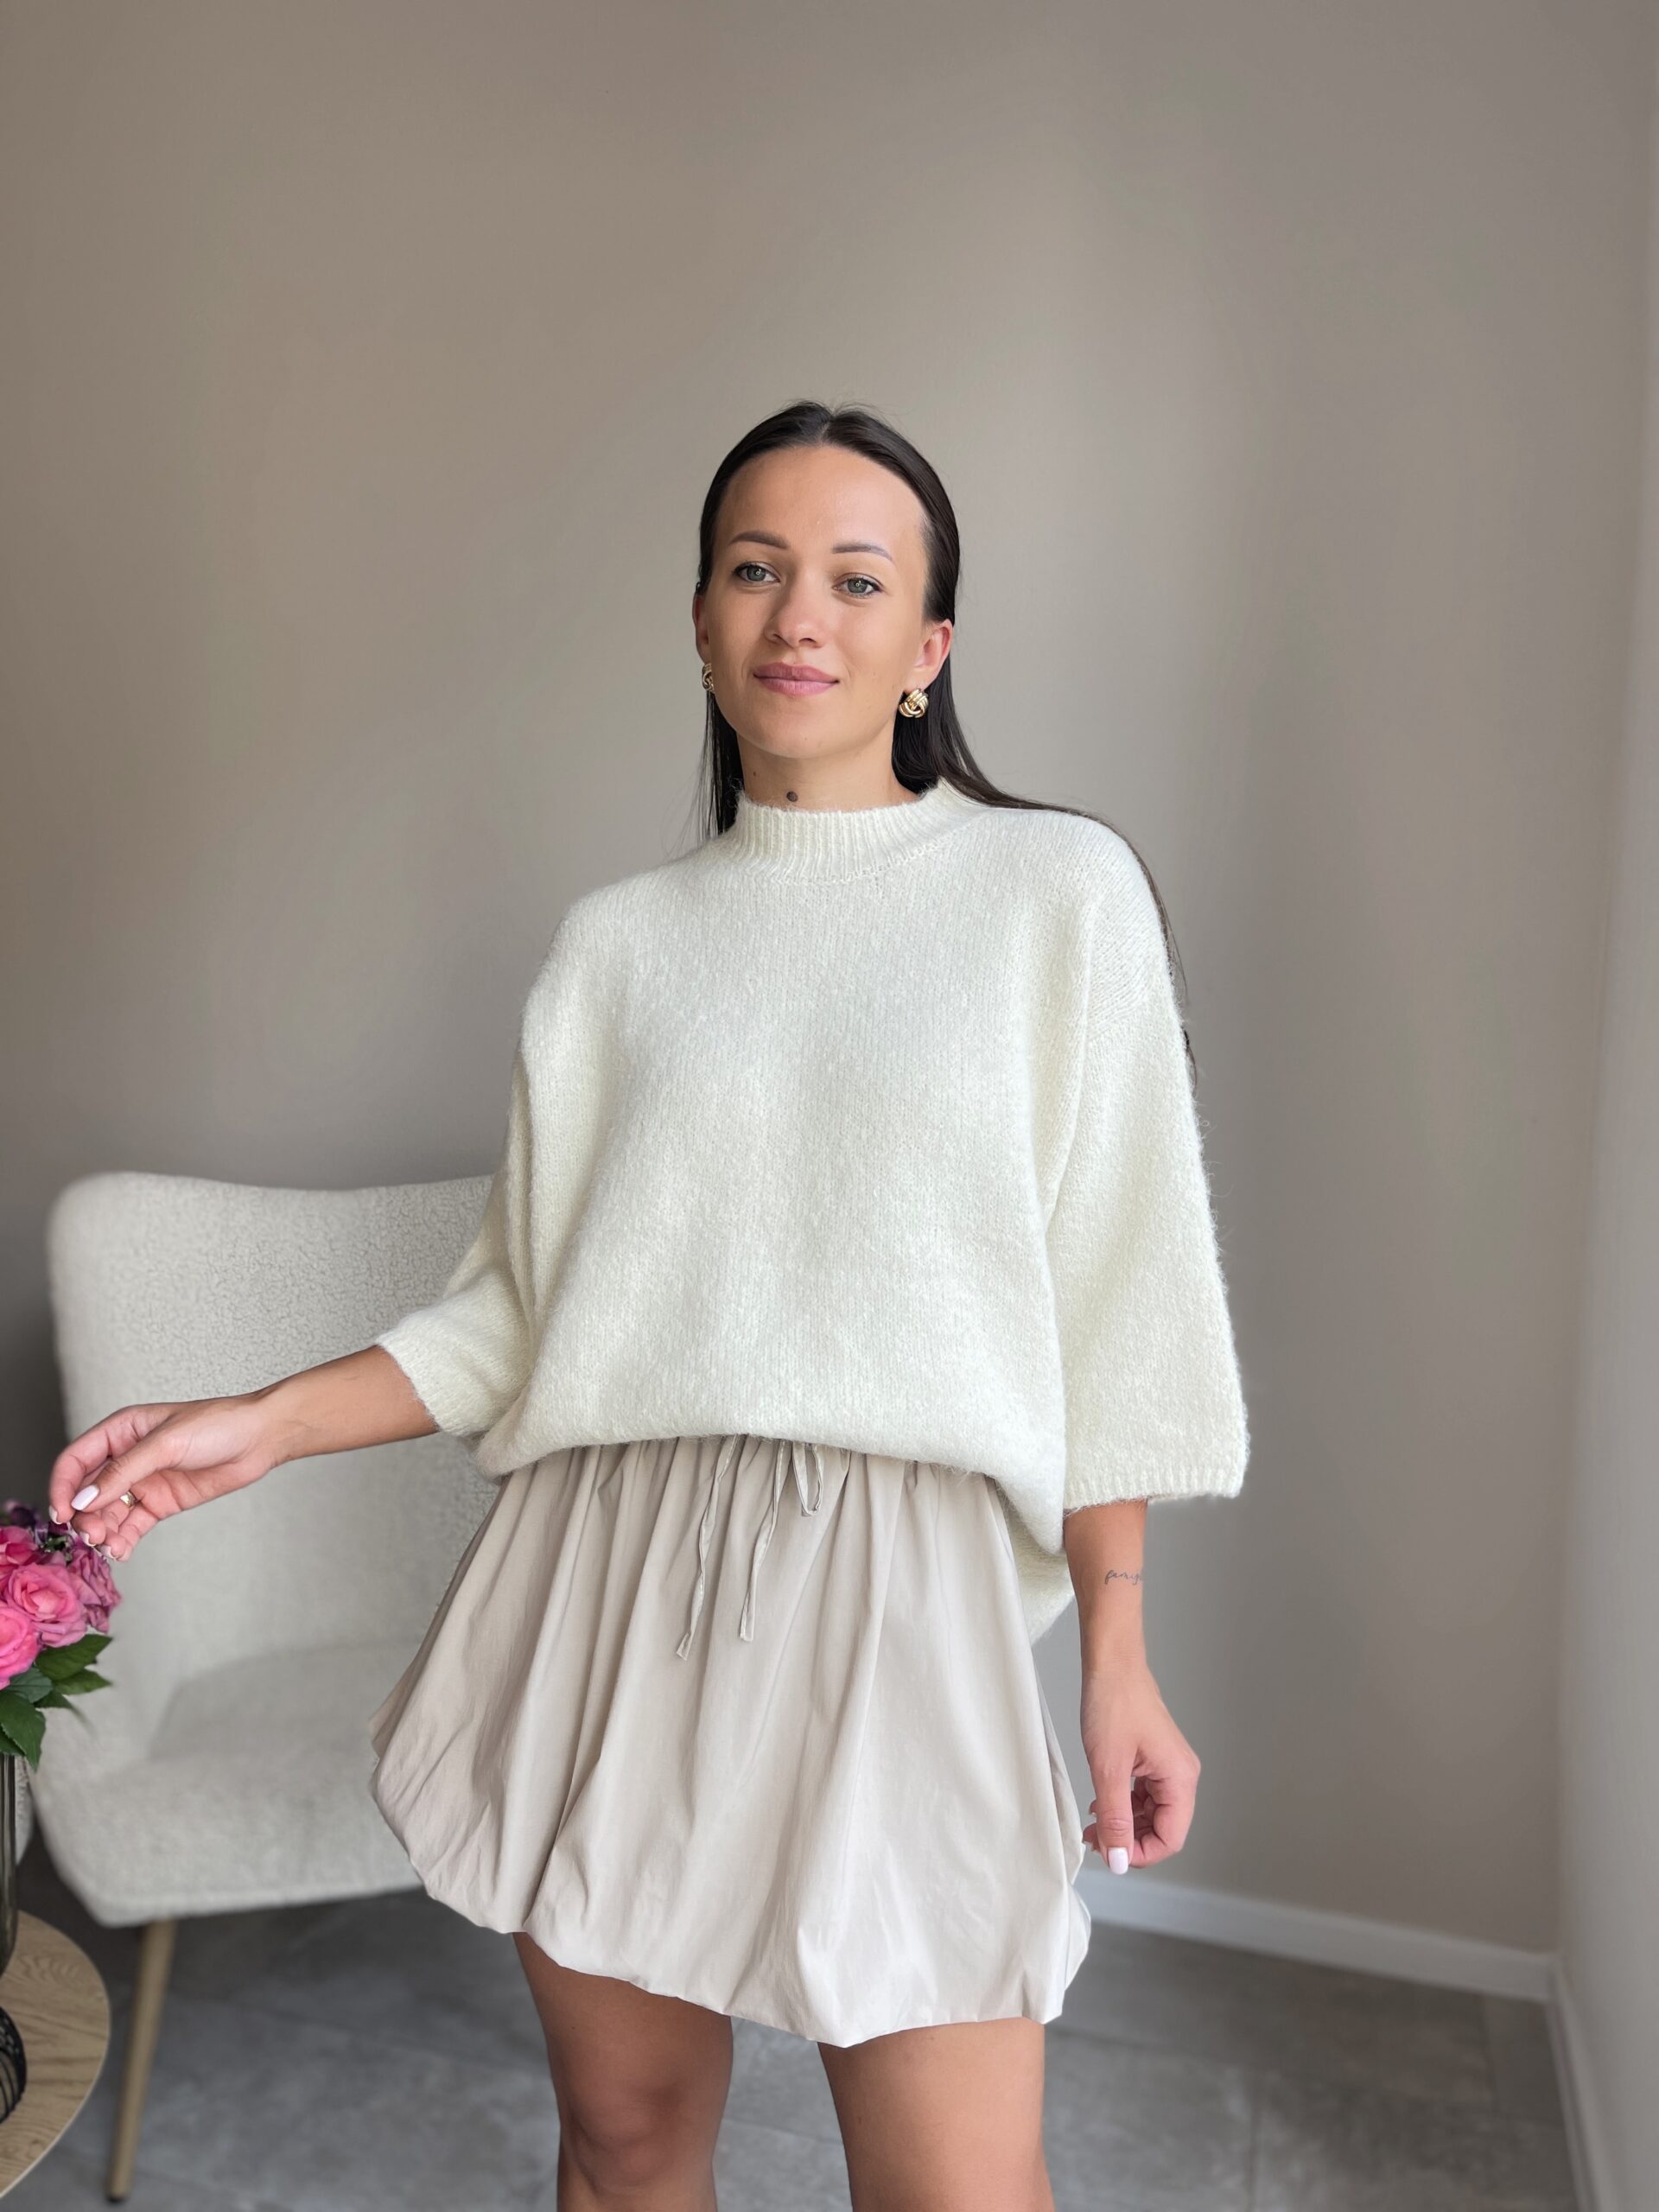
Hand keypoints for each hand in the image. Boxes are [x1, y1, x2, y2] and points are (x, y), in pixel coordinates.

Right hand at [48, 1397, 280, 1561]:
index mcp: (120, 1431)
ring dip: (102, 1532)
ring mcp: (143, 1482)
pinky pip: (132, 1525)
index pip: (75, 1461)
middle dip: (84, 1516)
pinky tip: (122, 1551)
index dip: (63, 1487)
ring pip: (108, 1513)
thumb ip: (123, 1472)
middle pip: (87, 1492)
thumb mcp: (165, 1444)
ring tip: (108, 1546)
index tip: (64, 1514)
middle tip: (91, 1536)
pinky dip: (123, 1540)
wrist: (260, 1439)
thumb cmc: (217, 1425)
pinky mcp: (161, 1502)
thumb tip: (83, 1499)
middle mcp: (127, 1458)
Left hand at [1079, 1654, 1200, 1872]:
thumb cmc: (1113, 1704)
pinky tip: (1101, 1804)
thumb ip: (1114, 1818)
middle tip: (1095, 1840)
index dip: (1140, 1853)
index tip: (1110, 1853)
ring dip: (1124, 1824)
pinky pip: (1144, 1795)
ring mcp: (1167, 1766)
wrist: (1110, 1664)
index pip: (1171, 1839)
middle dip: (1130, 1840)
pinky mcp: (1153, 1759)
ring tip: (1093, 1824)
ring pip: (1152, 1814)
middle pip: (1163, 1829)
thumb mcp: (1108, 1769)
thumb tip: (1119, 1860)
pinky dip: (1124, 1805)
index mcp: (1180, 1779)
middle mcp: (1180, 1775)